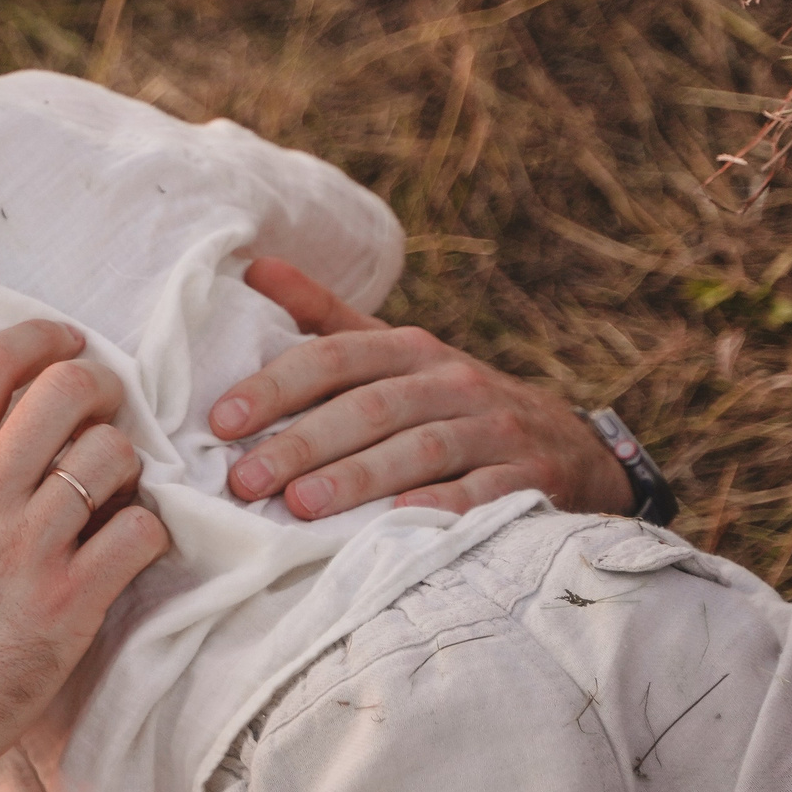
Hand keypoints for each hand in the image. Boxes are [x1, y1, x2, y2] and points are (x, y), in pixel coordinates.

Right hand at [0, 320, 169, 791]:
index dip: (38, 337)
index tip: (65, 340)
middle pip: (66, 391)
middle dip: (100, 387)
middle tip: (108, 410)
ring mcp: (26, 551)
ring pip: (114, 455)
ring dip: (128, 464)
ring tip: (116, 492)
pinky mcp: (68, 606)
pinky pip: (142, 532)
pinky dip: (149, 532)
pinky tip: (130, 548)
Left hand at [211, 258, 632, 518]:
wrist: (570, 449)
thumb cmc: (451, 403)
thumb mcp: (395, 354)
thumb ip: (326, 318)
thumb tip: (253, 266)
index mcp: (410, 350)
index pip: (335, 356)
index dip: (276, 385)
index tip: (221, 419)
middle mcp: (452, 383)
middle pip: (370, 407)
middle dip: (303, 442)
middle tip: (245, 479)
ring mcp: (494, 430)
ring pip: (420, 449)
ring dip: (358, 477)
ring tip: (300, 505)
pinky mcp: (529, 478)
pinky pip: (482, 494)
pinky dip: (440, 508)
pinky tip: (395, 525)